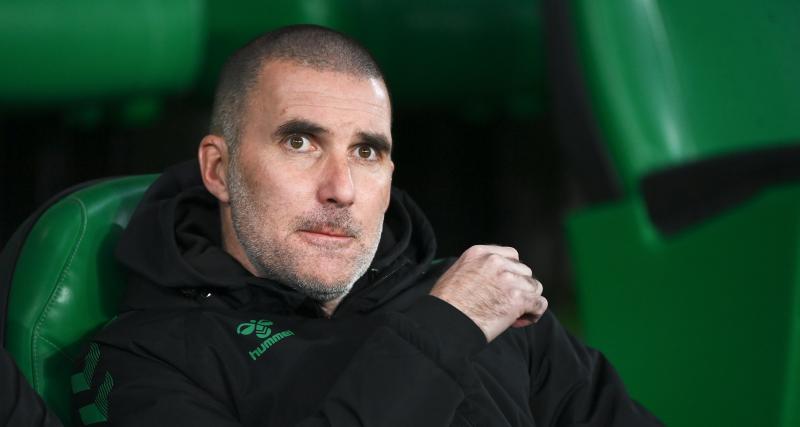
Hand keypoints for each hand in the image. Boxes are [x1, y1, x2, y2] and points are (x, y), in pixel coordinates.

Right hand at [429, 245, 546, 341]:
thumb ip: (477, 269)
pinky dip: (535, 313)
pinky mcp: (517, 299)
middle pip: (525, 272)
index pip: (512, 255)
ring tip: (514, 315)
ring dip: (527, 301)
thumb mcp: (457, 273)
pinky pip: (539, 304)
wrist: (443, 324)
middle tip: (506, 305)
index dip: (512, 273)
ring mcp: (508, 280)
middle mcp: (496, 262)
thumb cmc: (445, 306)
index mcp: (479, 253)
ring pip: (534, 287)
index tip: (504, 288)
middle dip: (519, 288)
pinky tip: (522, 320)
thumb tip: (492, 278)